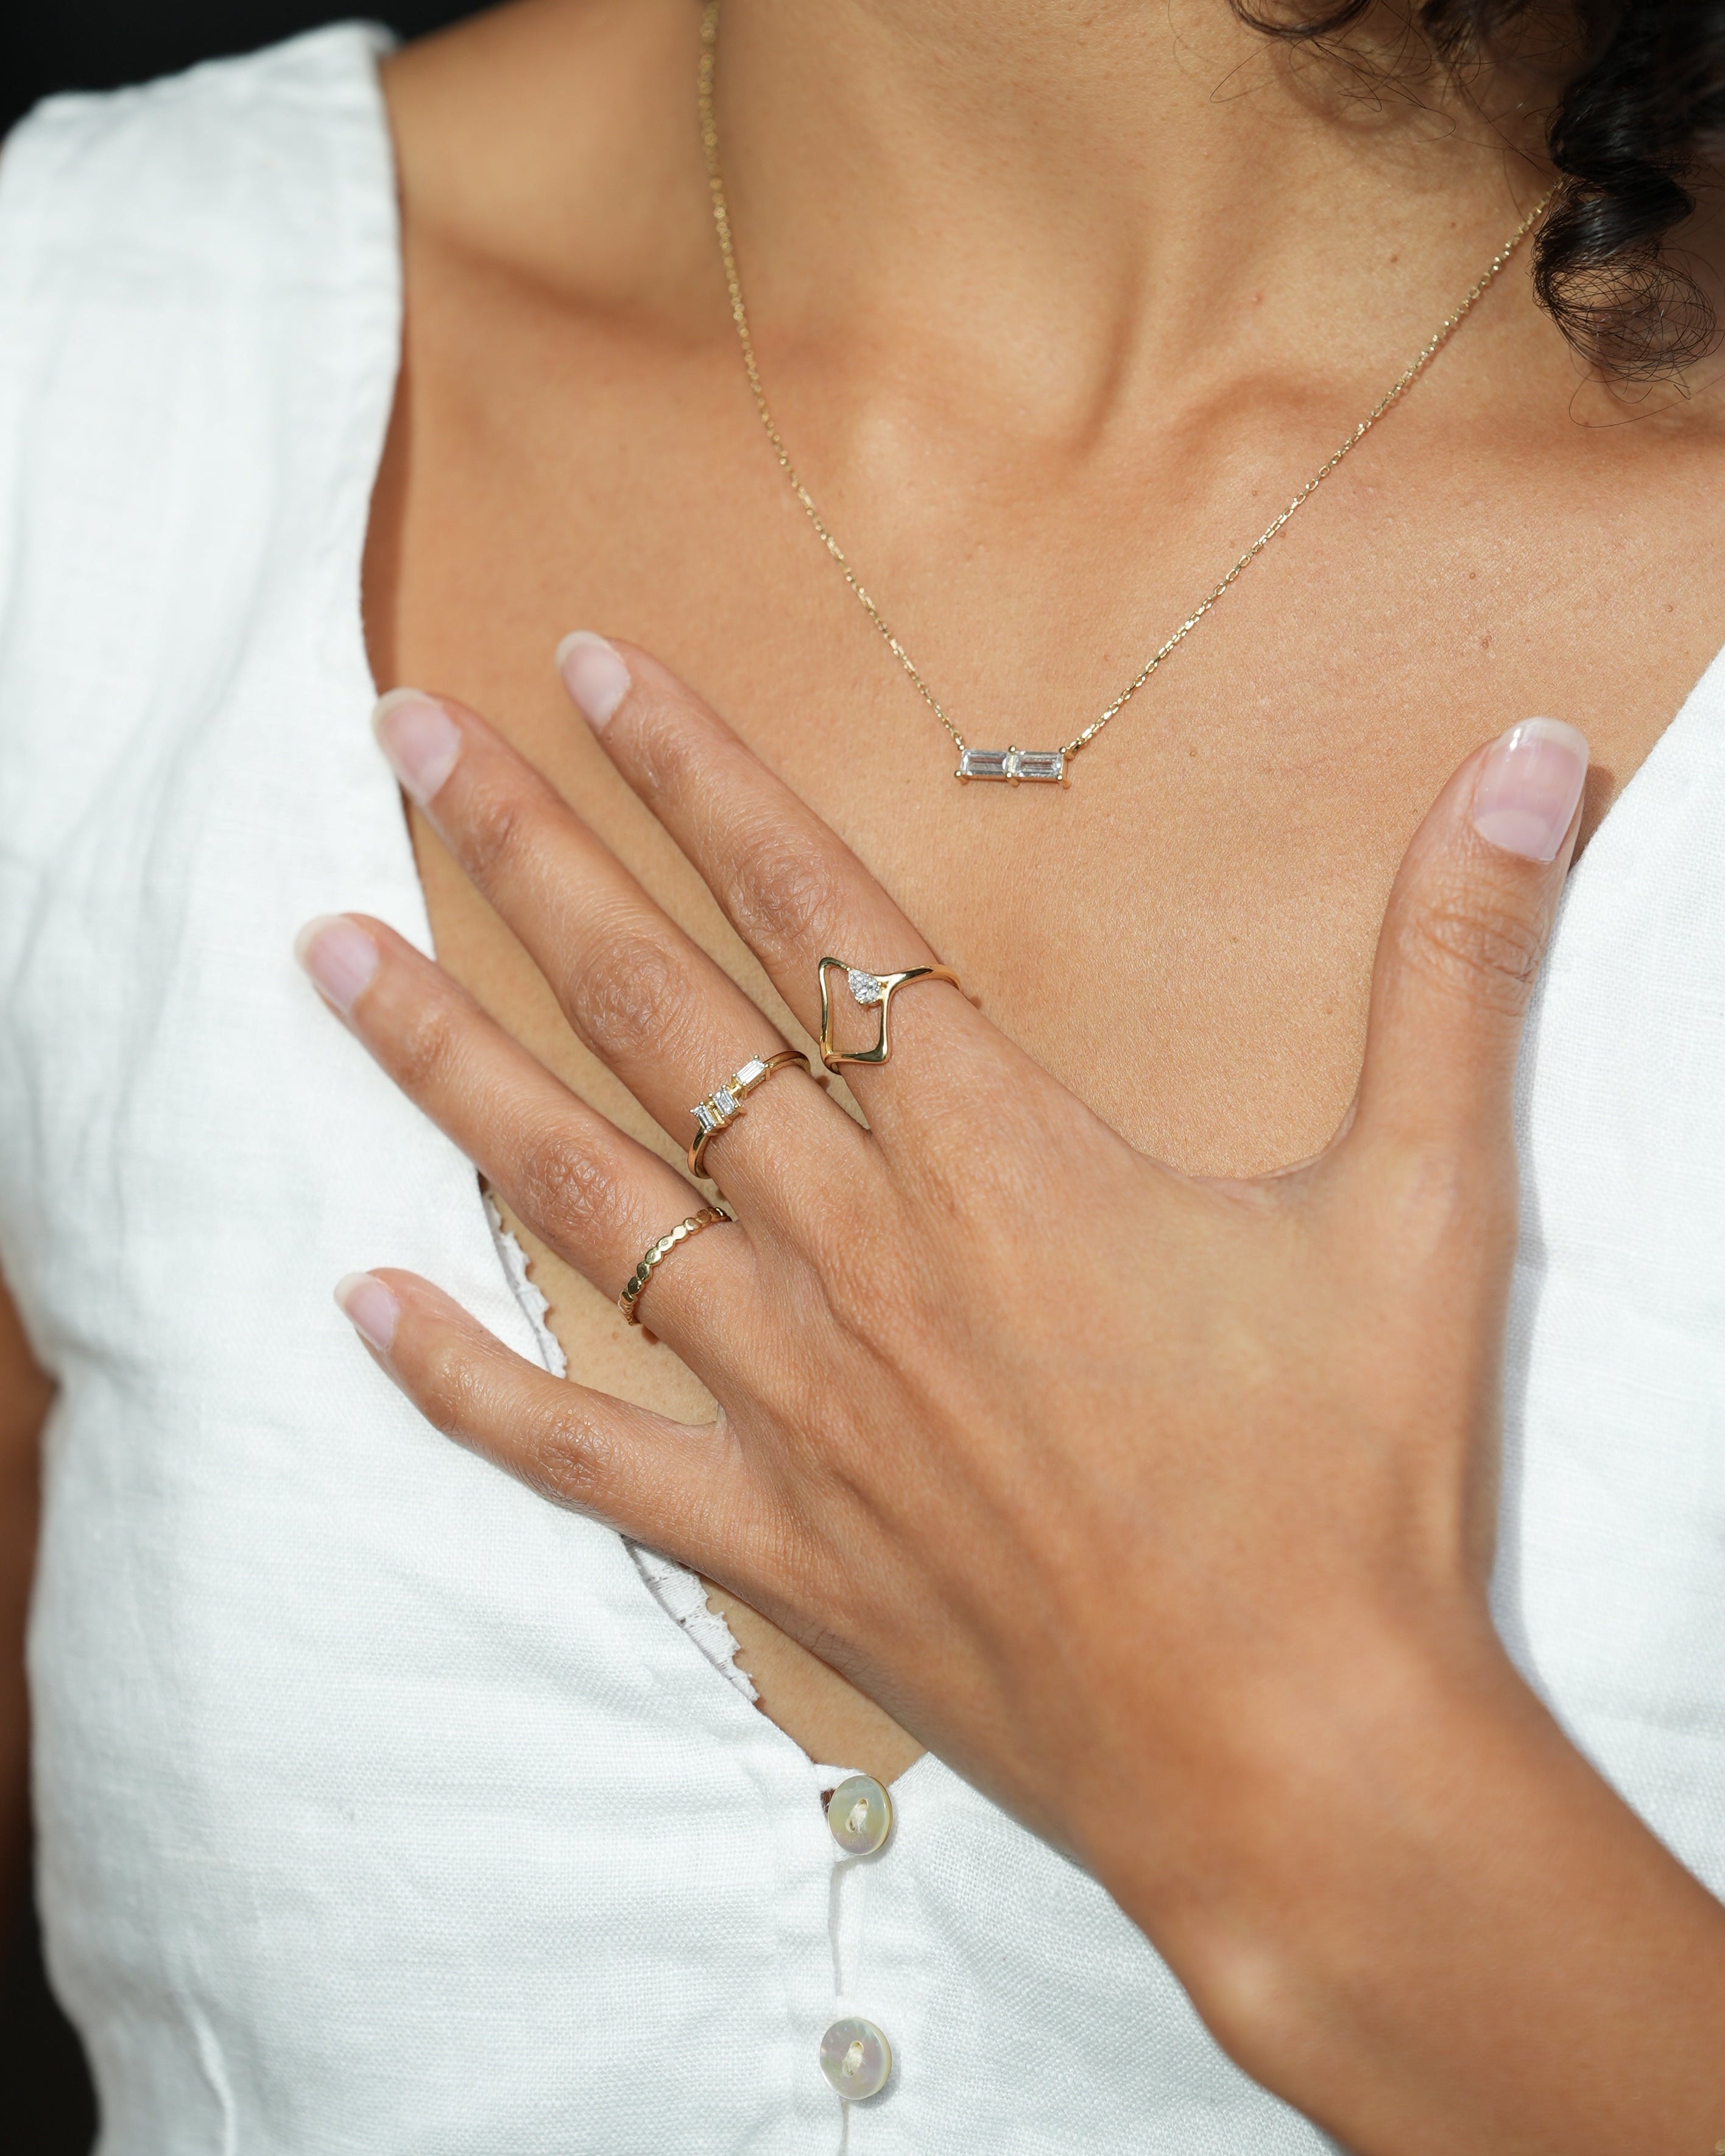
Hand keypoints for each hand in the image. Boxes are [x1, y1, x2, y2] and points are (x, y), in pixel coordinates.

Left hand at [297, 644, 1724, 2152]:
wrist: (1296, 1754)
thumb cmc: (1354, 1480)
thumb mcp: (1433, 1197)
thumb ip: (1457, 964)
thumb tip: (1541, 760)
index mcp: (992, 1145)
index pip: (811, 902)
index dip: (699, 769)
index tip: (590, 663)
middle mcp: (856, 1243)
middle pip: (653, 1006)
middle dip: (523, 855)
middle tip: (402, 736)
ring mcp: (791, 1393)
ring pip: (575, 1191)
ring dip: (440, 1062)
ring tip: (321, 953)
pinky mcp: (769, 1535)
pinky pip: (578, 1443)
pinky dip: (465, 1378)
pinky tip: (362, 1306)